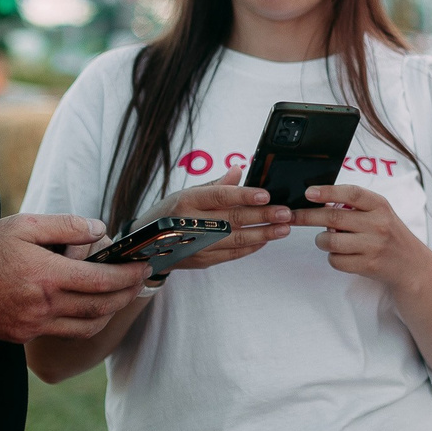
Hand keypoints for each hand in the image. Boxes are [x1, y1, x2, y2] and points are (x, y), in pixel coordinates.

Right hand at [0, 214, 149, 342]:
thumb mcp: (21, 224)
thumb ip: (64, 225)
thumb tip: (99, 229)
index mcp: (46, 274)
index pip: (102, 279)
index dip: (128, 274)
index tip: (143, 266)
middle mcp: (43, 305)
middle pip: (101, 307)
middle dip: (127, 294)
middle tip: (140, 281)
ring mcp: (34, 325)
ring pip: (87, 327)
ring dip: (110, 313)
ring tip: (120, 296)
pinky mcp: (24, 336)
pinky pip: (65, 333)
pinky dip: (85, 323)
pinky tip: (88, 308)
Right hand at [157, 167, 293, 269]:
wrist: (146, 245)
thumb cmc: (170, 213)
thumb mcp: (186, 192)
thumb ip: (216, 185)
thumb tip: (239, 169)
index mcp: (187, 201)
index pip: (219, 196)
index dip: (244, 195)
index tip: (266, 194)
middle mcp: (191, 223)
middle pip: (232, 220)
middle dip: (263, 217)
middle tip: (285, 212)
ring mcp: (197, 245)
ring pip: (236, 240)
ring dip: (263, 234)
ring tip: (284, 228)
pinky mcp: (203, 260)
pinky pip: (232, 254)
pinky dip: (251, 247)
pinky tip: (266, 240)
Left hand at [294, 181, 424, 286]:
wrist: (411, 265)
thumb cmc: (389, 234)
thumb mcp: (380, 212)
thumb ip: (356, 205)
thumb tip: (319, 200)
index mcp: (380, 205)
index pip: (351, 193)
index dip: (328, 191)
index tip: (308, 193)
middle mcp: (378, 224)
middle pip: (334, 217)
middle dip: (308, 216)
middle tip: (293, 216)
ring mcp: (373, 246)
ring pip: (330, 241)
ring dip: (321, 240)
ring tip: (327, 239)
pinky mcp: (367, 265)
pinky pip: (336, 260)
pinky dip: (333, 257)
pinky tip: (341, 254)